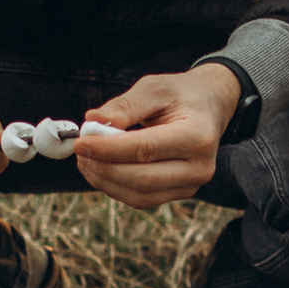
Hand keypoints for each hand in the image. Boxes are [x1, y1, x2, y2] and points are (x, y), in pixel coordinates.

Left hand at [74, 62, 240, 206]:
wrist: (208, 108)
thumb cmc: (180, 95)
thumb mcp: (154, 88)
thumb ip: (125, 105)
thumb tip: (93, 120)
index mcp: (197, 136)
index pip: (145, 149)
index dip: (108, 149)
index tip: (80, 143)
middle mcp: (199, 167)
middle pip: (142, 178)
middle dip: (104, 168)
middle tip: (79, 153)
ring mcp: (191, 185)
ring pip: (140, 195)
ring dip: (106, 181)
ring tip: (86, 161)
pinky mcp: (179, 193)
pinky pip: (142, 199)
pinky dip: (116, 188)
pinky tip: (101, 170)